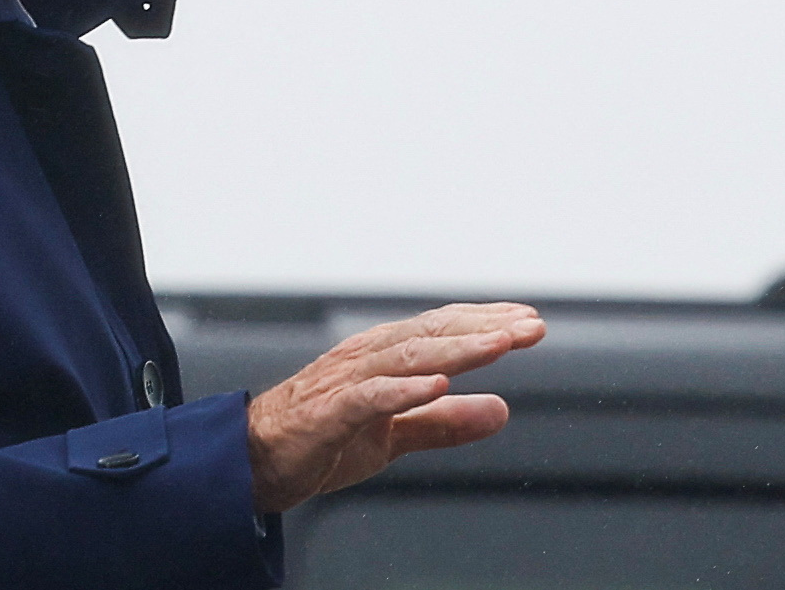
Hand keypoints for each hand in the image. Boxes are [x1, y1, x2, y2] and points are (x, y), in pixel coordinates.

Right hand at [245, 302, 544, 513]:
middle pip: (433, 333)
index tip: (532, 322)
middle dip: (485, 328)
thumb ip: (444, 422)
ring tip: (499, 346)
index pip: (444, 330)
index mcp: (384, 356)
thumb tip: (501, 411)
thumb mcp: (394, 435)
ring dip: (457, 350)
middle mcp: (367, 356)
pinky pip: (370, 396)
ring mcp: (346, 380)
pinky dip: (404, 390)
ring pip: (408, 356)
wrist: (252, 460)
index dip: (488, 323)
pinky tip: (436, 386)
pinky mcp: (327, 412)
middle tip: (533, 327)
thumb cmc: (320, 438)